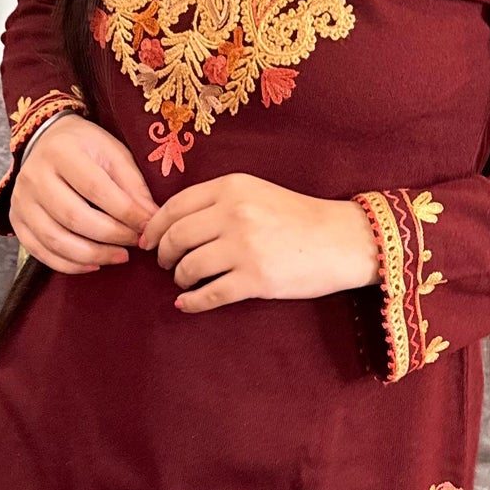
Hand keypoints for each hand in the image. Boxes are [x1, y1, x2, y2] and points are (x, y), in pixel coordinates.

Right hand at [10, 115, 158, 274]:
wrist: (47, 141)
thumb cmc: (87, 148)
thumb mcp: (114, 153)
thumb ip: (133, 185)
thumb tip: (151, 220)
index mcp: (62, 152)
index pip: (96, 189)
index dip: (125, 213)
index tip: (149, 226)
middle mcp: (34, 175)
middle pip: (74, 217)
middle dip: (111, 236)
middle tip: (135, 243)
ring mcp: (21, 200)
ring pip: (55, 239)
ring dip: (93, 255)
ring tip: (120, 256)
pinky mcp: (16, 220)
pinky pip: (40, 251)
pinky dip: (69, 264)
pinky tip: (94, 264)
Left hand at [137, 173, 380, 311]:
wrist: (342, 240)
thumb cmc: (298, 217)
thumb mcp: (256, 192)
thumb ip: (218, 201)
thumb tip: (170, 224)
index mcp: (232, 187)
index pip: (174, 206)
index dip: (154, 227)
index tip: (148, 241)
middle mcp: (234, 214)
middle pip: (175, 237)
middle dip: (163, 255)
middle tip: (166, 264)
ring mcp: (244, 247)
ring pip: (188, 267)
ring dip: (179, 278)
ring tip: (184, 280)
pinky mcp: (255, 279)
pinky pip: (208, 294)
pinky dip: (191, 301)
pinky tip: (187, 302)